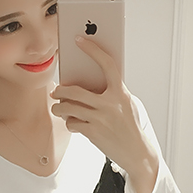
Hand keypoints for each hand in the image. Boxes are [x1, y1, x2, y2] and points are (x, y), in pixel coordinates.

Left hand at [51, 36, 158, 192]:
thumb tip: (85, 82)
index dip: (92, 49)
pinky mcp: (93, 132)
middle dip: (60, 90)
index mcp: (121, 92)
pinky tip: (74, 123)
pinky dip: (70, 123)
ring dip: (58, 108)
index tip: (79, 40)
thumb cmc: (129, 126)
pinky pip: (72, 123)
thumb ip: (110, 91)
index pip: (106, 64)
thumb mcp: (126, 104)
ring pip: (67, 107)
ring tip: (58, 108)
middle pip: (74, 90)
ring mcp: (100, 119)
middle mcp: (110, 103)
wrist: (137, 152)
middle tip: (56, 91)